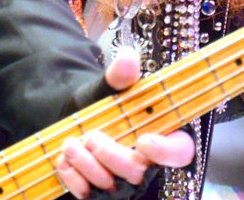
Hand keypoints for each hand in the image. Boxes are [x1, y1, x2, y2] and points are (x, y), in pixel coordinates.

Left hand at [54, 48, 195, 198]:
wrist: (77, 120)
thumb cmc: (103, 106)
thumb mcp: (108, 89)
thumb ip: (119, 78)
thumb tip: (127, 58)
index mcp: (160, 137)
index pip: (180, 151)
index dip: (166, 151)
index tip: (144, 140)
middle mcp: (145, 165)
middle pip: (138, 173)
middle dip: (112, 157)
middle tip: (90, 137)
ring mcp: (122, 183)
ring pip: (112, 187)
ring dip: (88, 167)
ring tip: (71, 144)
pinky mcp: (99, 193)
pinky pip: (88, 196)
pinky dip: (73, 179)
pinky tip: (63, 160)